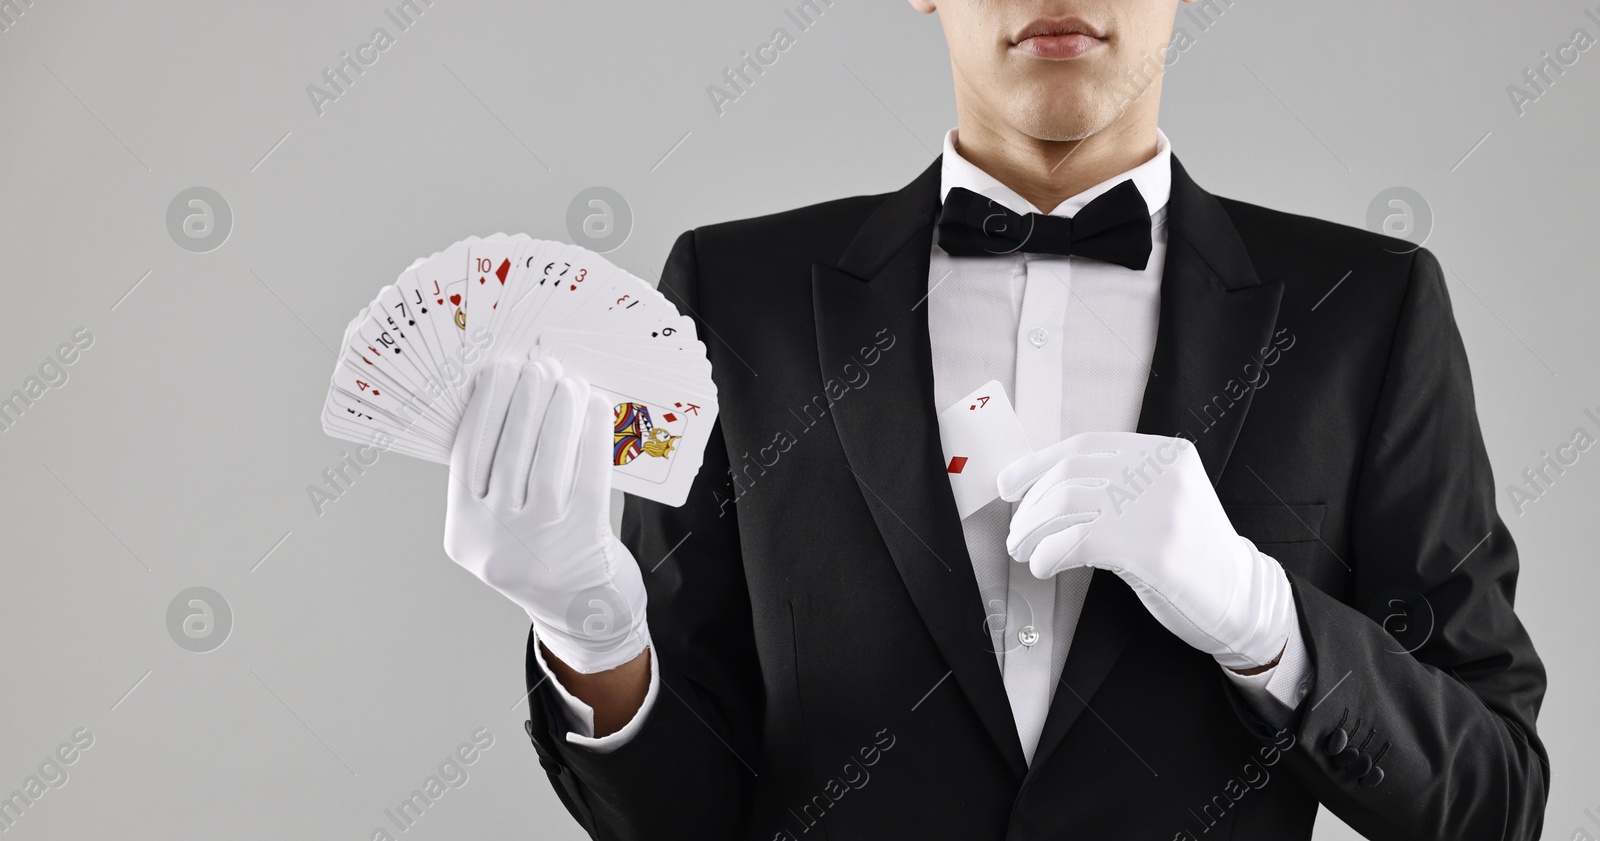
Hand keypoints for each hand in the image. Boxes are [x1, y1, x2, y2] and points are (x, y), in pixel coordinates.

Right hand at [444, 356, 648, 673]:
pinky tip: (597, 409)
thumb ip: (497, 477)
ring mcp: (539, 541)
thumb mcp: (500, 527)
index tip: (498, 369)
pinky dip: (592, 435)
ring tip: (568, 382)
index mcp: (463, 530)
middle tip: (540, 366)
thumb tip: (513, 398)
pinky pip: (588, 474)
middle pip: (509, 450)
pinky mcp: (583, 538)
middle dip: (526, 399)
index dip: (484, 406)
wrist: (583, 617)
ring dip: (560, 411)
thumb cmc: (542, 556)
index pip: (468, 453)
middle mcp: (494, 538)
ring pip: (548, 458)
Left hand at [997, 431, 1292, 670]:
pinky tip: (1044, 567)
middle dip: (1030, 506)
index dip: (1037, 464)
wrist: (1242, 599)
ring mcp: (1160, 508)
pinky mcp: (1153, 548)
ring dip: (1032, 531)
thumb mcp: (1160, 502)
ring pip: (1066, 504)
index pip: (1084, 446)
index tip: (1008, 485)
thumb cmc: (1189, 556)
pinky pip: (1076, 541)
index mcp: (1165, 453)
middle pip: (1069, 474)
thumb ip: (1116, 485)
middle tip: (1016, 535)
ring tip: (1024, 552)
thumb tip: (1039, 486)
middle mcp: (1162, 472)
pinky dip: (1048, 554)